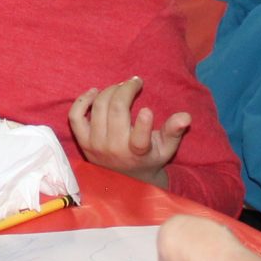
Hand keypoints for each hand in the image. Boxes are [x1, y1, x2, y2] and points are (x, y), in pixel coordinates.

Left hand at [69, 78, 190, 186]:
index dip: (143, 125)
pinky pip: (75, 116)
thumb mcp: (166, 148)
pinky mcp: (82, 141)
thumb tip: (186, 116)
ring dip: (109, 91)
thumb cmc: (149, 158)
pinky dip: (82, 100)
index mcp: (137, 153)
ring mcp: (95, 145)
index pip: (139, 141)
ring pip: (98, 108)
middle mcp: (114, 149)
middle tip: (135, 82)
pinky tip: (95, 91)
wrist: (126, 179)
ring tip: (121, 86)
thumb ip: (174, 131)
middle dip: (125, 89)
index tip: (147, 109)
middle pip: (115, 111)